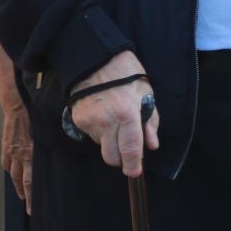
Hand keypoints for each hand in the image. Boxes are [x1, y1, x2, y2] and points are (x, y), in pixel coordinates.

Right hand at [0, 102, 33, 213]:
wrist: (15, 108)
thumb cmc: (33, 118)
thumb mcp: (43, 134)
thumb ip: (44, 148)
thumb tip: (52, 158)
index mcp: (31, 153)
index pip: (30, 180)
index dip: (31, 195)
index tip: (32, 207)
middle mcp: (20, 155)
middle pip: (22, 181)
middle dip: (26, 196)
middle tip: (29, 209)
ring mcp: (11, 152)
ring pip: (13, 174)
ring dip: (17, 186)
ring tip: (22, 195)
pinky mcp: (5, 147)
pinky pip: (6, 163)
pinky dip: (10, 169)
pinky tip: (13, 173)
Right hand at [69, 50, 158, 177]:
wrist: (96, 58)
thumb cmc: (126, 73)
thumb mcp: (146, 93)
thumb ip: (150, 121)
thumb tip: (151, 144)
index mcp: (127, 115)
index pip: (130, 151)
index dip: (133, 166)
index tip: (135, 172)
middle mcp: (107, 122)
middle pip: (111, 157)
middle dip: (120, 158)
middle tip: (126, 149)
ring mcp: (90, 121)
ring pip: (100, 146)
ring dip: (109, 142)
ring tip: (115, 122)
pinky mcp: (78, 119)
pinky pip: (90, 135)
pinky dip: (98, 131)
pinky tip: (103, 115)